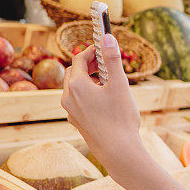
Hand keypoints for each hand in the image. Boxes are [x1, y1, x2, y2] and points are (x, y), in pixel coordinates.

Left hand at [61, 35, 146, 183]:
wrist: (118, 151)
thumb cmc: (120, 118)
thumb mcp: (119, 85)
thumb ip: (112, 60)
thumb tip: (108, 37)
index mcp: (76, 85)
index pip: (80, 59)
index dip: (93, 50)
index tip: (105, 47)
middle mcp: (68, 97)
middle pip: (74, 72)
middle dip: (89, 64)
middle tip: (106, 63)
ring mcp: (71, 111)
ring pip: (75, 87)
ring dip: (88, 80)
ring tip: (108, 82)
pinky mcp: (77, 121)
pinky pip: (78, 101)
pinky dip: (88, 94)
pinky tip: (105, 102)